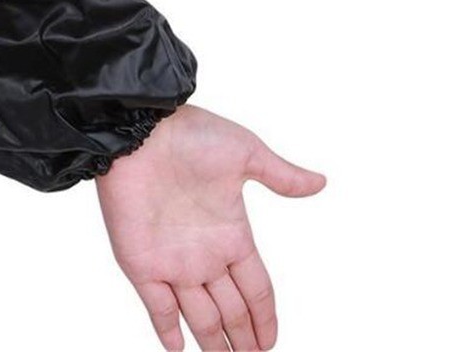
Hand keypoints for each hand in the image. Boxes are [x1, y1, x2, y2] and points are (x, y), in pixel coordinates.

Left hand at [95, 105, 325, 350]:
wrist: (140, 129)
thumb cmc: (192, 134)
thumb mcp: (245, 153)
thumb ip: (280, 175)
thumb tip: (320, 182)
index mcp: (231, 232)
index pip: (256, 287)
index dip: (265, 315)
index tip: (273, 341)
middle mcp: (204, 253)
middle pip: (230, 310)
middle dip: (243, 339)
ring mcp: (173, 260)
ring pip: (200, 317)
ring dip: (214, 343)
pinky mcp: (142, 262)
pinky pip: (158, 307)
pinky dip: (168, 331)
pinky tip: (180, 350)